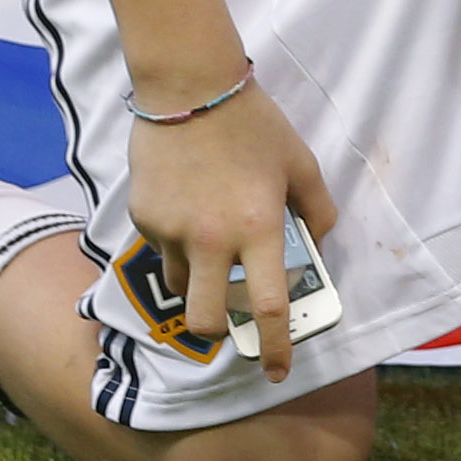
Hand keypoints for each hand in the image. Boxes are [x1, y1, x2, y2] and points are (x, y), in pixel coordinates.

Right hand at [121, 84, 337, 383]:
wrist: (188, 88)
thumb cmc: (253, 123)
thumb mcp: (300, 163)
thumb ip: (317, 210)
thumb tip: (317, 246)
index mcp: (259, 226)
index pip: (269, 306)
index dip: (275, 346)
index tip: (276, 371)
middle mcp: (213, 238)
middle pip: (208, 319)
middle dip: (221, 330)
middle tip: (232, 317)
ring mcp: (172, 230)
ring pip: (181, 285)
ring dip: (198, 280)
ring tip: (212, 238)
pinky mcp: (143, 217)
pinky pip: (161, 248)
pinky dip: (176, 242)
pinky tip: (188, 203)